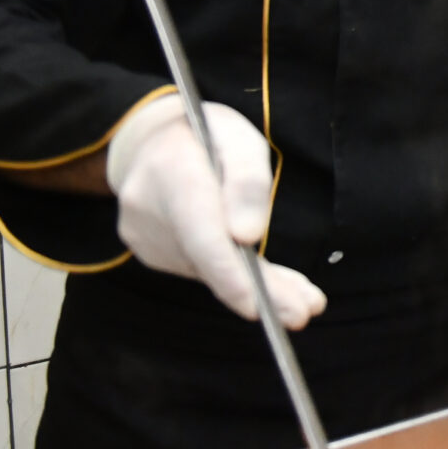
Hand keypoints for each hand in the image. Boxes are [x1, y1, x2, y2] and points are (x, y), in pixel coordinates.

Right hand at [106, 95, 325, 328]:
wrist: (149, 142)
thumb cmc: (206, 134)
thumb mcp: (239, 138)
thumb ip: (247, 182)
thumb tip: (248, 236)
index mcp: (171, 173)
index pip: (201, 235)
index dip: (229, 275)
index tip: (259, 306)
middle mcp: (149, 211)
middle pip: (209, 263)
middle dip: (259, 293)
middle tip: (302, 314)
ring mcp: (145, 237)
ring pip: (209, 272)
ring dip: (256, 288)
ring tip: (302, 300)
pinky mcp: (153, 253)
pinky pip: (202, 270)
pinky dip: (237, 279)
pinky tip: (268, 284)